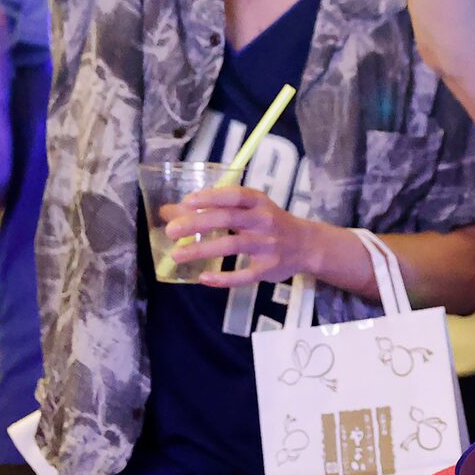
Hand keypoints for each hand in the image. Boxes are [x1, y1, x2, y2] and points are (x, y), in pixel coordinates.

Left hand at [160, 185, 325, 289]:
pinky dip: (223, 278)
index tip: (186, 202)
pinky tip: (204, 278)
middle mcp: (264, 221)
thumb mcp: (248, 209)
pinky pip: (244, 275)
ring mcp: (267, 245)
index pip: (234, 195)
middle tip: (172, 231)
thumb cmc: (269, 223)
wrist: (306, 245)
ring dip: (203, 250)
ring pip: (232, 246)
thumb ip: (214, 209)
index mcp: (258, 202)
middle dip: (198, 223)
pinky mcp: (268, 268)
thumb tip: (169, 211)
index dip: (210, 197)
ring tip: (177, 255)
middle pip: (228, 219)